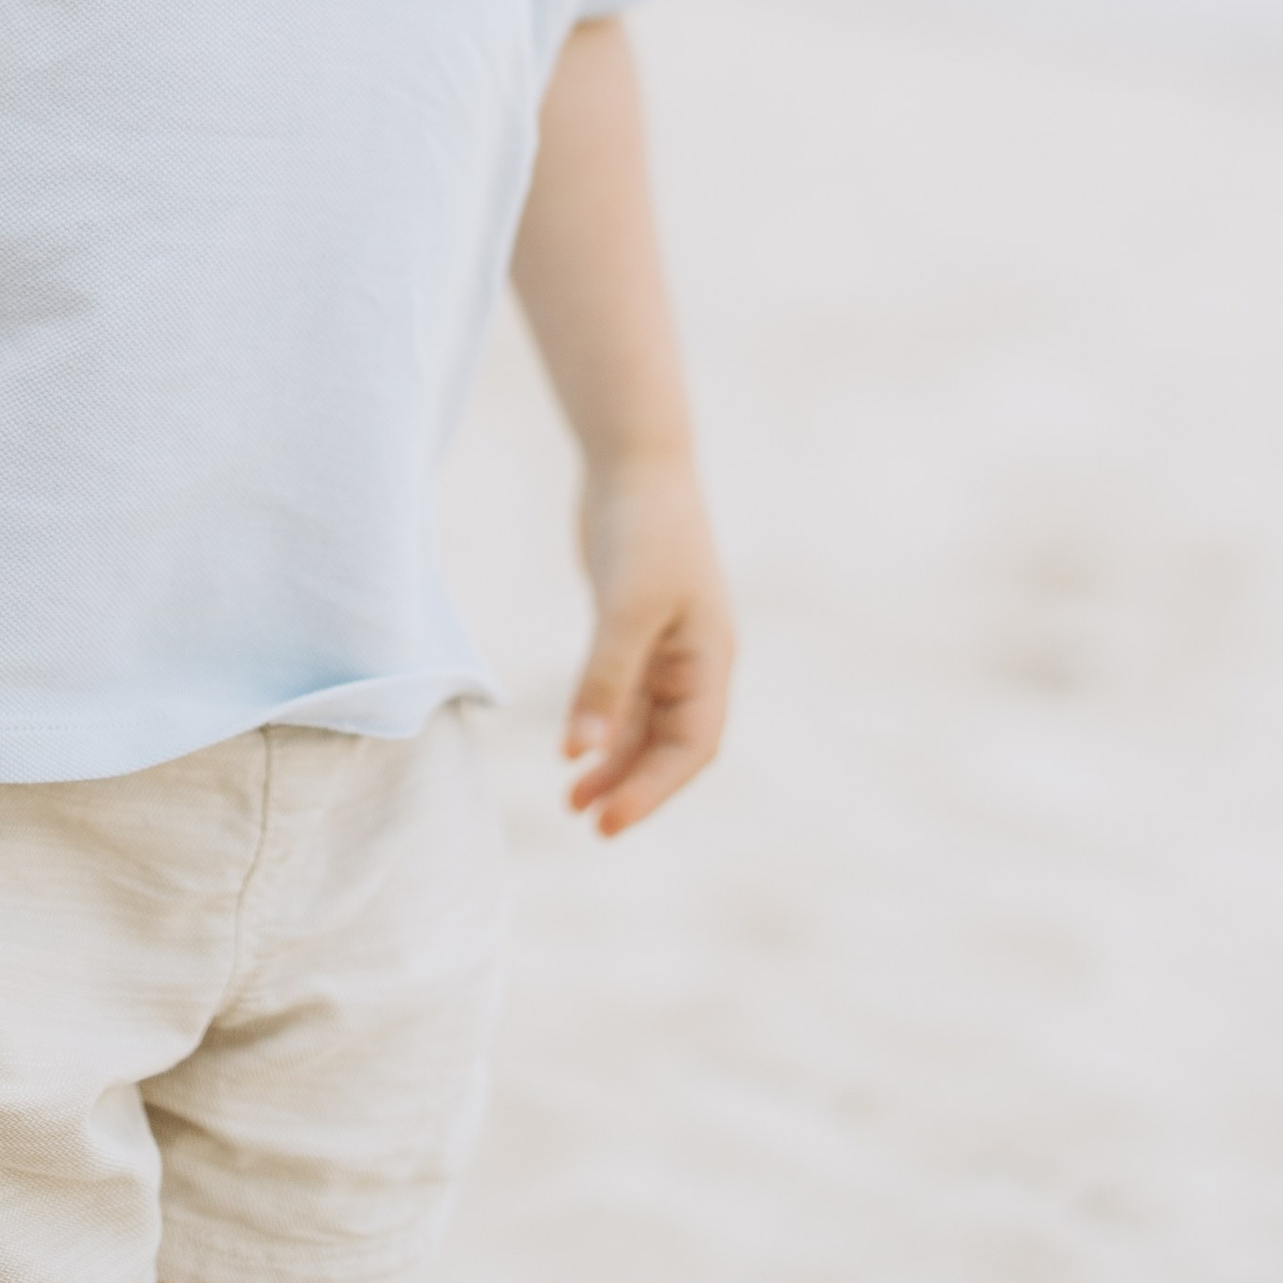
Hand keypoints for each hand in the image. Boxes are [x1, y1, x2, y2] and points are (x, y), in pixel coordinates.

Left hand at [562, 457, 734, 836]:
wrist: (634, 460)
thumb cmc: (644, 531)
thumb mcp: (624, 610)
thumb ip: (604, 681)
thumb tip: (580, 753)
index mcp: (711, 659)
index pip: (691, 746)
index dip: (653, 789)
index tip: (608, 821)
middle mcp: (695, 660)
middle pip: (670, 744)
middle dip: (633, 785)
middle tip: (587, 822)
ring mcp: (665, 644)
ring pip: (642, 723)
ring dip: (612, 761)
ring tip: (571, 800)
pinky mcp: (633, 627)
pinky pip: (622, 693)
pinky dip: (600, 722)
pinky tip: (571, 748)